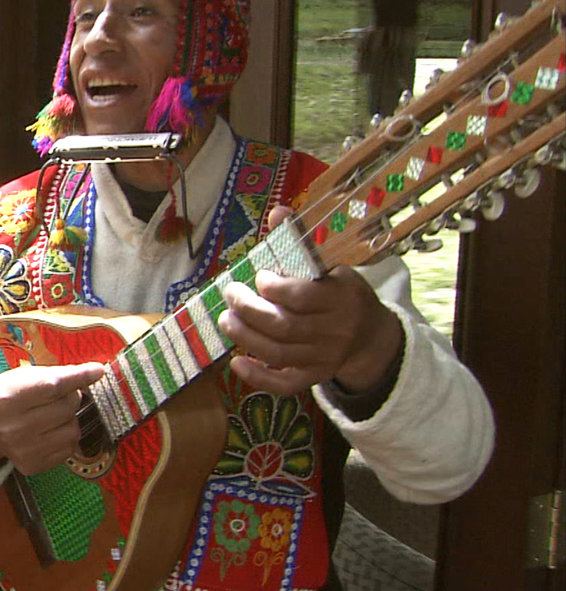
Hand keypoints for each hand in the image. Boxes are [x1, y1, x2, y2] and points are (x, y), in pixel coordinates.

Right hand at [0, 362, 105, 475]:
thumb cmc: (4, 396)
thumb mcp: (19, 377)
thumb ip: (53, 374)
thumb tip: (93, 372)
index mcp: (7, 399)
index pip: (52, 387)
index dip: (78, 378)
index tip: (97, 370)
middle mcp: (15, 428)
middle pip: (66, 408)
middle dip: (71, 397)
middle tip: (59, 395)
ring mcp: (24, 450)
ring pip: (73, 429)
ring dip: (70, 418)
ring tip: (53, 414)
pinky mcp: (32, 466)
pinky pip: (68, 448)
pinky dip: (65, 436)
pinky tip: (50, 431)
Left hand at [216, 207, 403, 395]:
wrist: (371, 336)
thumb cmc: (342, 294)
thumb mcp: (331, 266)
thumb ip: (300, 242)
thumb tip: (276, 212)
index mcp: (342, 299)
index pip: (302, 297)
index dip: (273, 288)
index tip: (258, 277)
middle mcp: (335, 332)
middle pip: (284, 326)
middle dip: (249, 310)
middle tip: (231, 294)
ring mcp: (324, 359)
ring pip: (279, 353)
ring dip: (245, 337)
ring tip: (226, 319)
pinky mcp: (314, 377)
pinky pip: (285, 384)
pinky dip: (258, 377)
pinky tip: (236, 362)